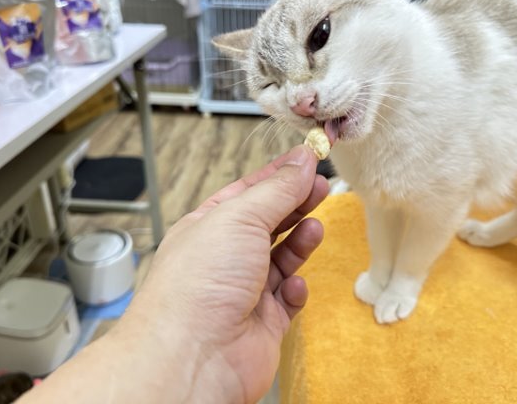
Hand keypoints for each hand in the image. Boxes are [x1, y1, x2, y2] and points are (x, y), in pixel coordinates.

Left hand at [126, 145, 328, 402]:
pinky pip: (288, 299)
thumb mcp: (241, 217)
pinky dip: (295, 289)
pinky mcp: (262, 323)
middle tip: (322, 187)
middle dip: (296, 204)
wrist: (194, 357)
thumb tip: (302, 160)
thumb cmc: (199, 284)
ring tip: (315, 227)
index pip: (248, 192)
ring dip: (300, 242)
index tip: (308, 160)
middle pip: (268, 223)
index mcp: (208, 227)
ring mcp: (244, 291)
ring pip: (282, 259)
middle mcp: (224, 257)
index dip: (279, 175)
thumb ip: (277, 189)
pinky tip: (293, 284)